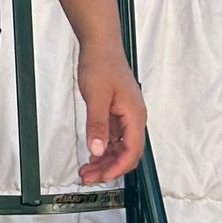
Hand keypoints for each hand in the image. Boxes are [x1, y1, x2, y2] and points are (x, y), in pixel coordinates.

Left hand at [77, 43, 146, 183]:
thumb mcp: (96, 96)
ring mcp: (125, 116)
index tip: (102, 176)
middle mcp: (134, 118)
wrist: (100, 45)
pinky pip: (113, 137)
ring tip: (86, 170)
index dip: (117, 168)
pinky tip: (91, 154)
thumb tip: (97, 148)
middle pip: (127, 153)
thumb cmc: (102, 64)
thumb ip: (97, 124)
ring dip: (104, 160)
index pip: (132, 151)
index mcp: (135, 115)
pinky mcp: (116, 113)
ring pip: (119, 147)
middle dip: (109, 168)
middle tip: (88, 177)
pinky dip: (102, 148)